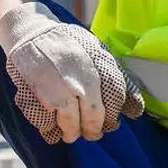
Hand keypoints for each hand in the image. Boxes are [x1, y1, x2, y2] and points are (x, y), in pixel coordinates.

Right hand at [0, 1, 143, 142]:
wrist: (31, 33)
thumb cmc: (67, 44)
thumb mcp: (96, 51)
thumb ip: (115, 78)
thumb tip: (136, 110)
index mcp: (97, 67)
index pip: (113, 102)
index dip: (111, 118)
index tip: (109, 124)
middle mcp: (79, 80)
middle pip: (92, 118)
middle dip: (92, 130)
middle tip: (91, 134)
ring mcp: (57, 89)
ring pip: (69, 124)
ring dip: (71, 133)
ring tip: (70, 134)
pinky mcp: (36, 95)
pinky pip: (46, 122)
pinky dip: (49, 128)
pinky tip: (52, 128)